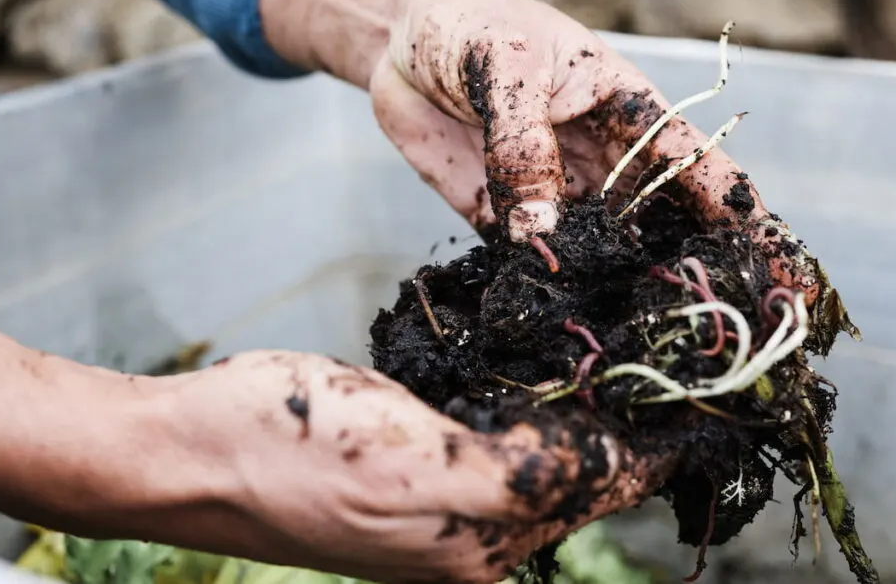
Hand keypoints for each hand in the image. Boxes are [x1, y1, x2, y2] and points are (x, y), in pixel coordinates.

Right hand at [157, 352, 674, 583]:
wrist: (190, 453)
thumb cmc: (286, 455)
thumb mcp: (414, 471)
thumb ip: (522, 475)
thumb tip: (612, 464)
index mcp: (481, 544)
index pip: (600, 487)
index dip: (655, 437)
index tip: (706, 385)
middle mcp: (471, 535)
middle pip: (579, 474)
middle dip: (627, 419)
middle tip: (673, 354)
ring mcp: (440, 503)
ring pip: (542, 453)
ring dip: (583, 407)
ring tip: (627, 351)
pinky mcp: (412, 469)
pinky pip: (493, 436)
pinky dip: (529, 401)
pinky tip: (542, 364)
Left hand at [369, 0, 817, 301]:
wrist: (403, 40)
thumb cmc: (471, 26)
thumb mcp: (506, 68)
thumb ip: (525, 146)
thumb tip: (543, 234)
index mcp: (630, 116)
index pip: (703, 175)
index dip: (749, 226)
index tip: (786, 278)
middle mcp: (603, 167)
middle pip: (663, 232)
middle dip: (692, 280)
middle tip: (721, 343)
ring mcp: (556, 198)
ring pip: (602, 259)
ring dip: (618, 300)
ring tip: (642, 352)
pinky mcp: (505, 220)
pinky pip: (532, 265)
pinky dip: (543, 297)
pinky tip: (555, 331)